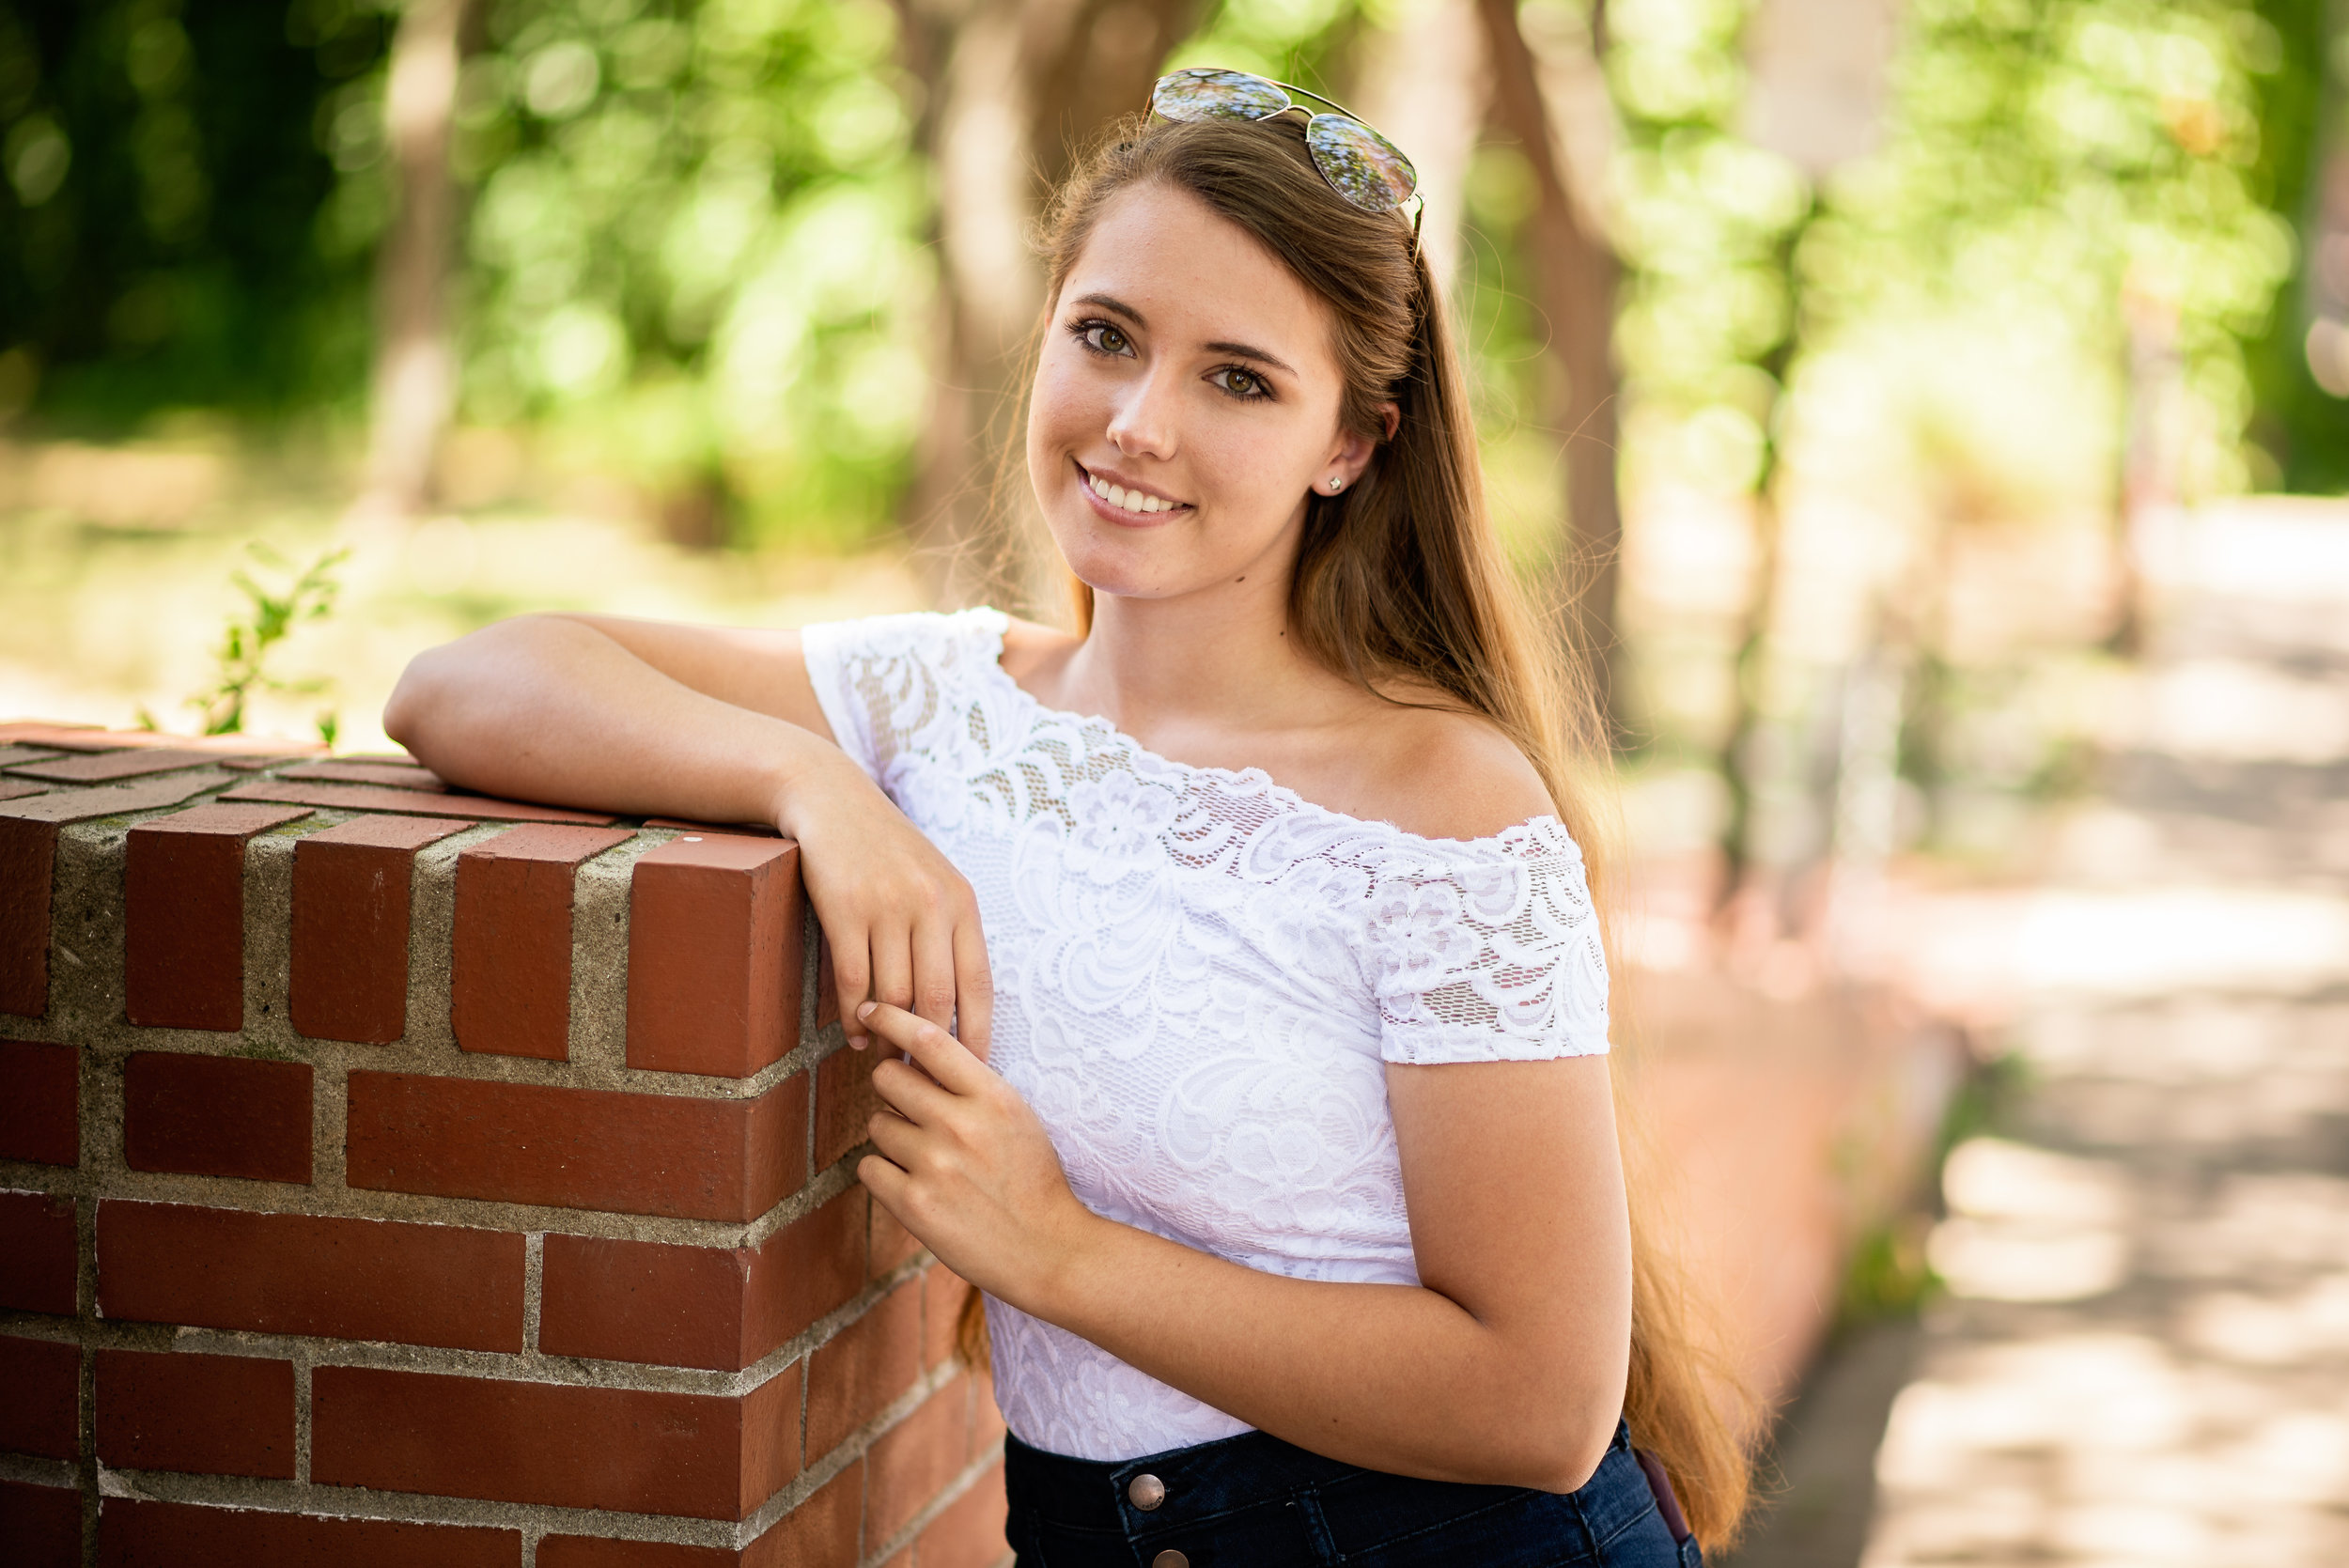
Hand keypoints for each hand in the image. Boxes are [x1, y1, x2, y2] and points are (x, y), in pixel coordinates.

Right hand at [774, 759, 991, 1056]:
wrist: (833, 802)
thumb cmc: (888, 850)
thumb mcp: (935, 881)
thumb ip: (950, 933)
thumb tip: (958, 1006)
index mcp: (962, 902)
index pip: (979, 985)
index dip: (978, 1035)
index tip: (974, 1069)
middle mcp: (930, 905)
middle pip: (935, 1000)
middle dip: (928, 1046)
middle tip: (920, 1075)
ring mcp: (887, 907)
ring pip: (892, 996)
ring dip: (887, 1036)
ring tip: (885, 1057)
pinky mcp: (845, 910)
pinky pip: (852, 980)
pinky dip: (853, 1017)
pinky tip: (855, 1034)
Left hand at [853, 1001, 1097, 1310]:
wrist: (1048, 1249)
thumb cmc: (1032, 1179)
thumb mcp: (1015, 1117)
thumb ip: (971, 1085)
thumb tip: (915, 1053)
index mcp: (992, 1096)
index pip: (928, 1039)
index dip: (891, 1017)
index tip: (871, 1008)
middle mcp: (960, 1124)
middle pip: (887, 1077)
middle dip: (894, 1090)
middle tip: (914, 1112)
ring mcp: (934, 1165)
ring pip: (877, 1125)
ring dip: (893, 1138)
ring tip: (929, 1160)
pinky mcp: (913, 1205)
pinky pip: (869, 1168)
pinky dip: (885, 1175)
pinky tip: (915, 1186)